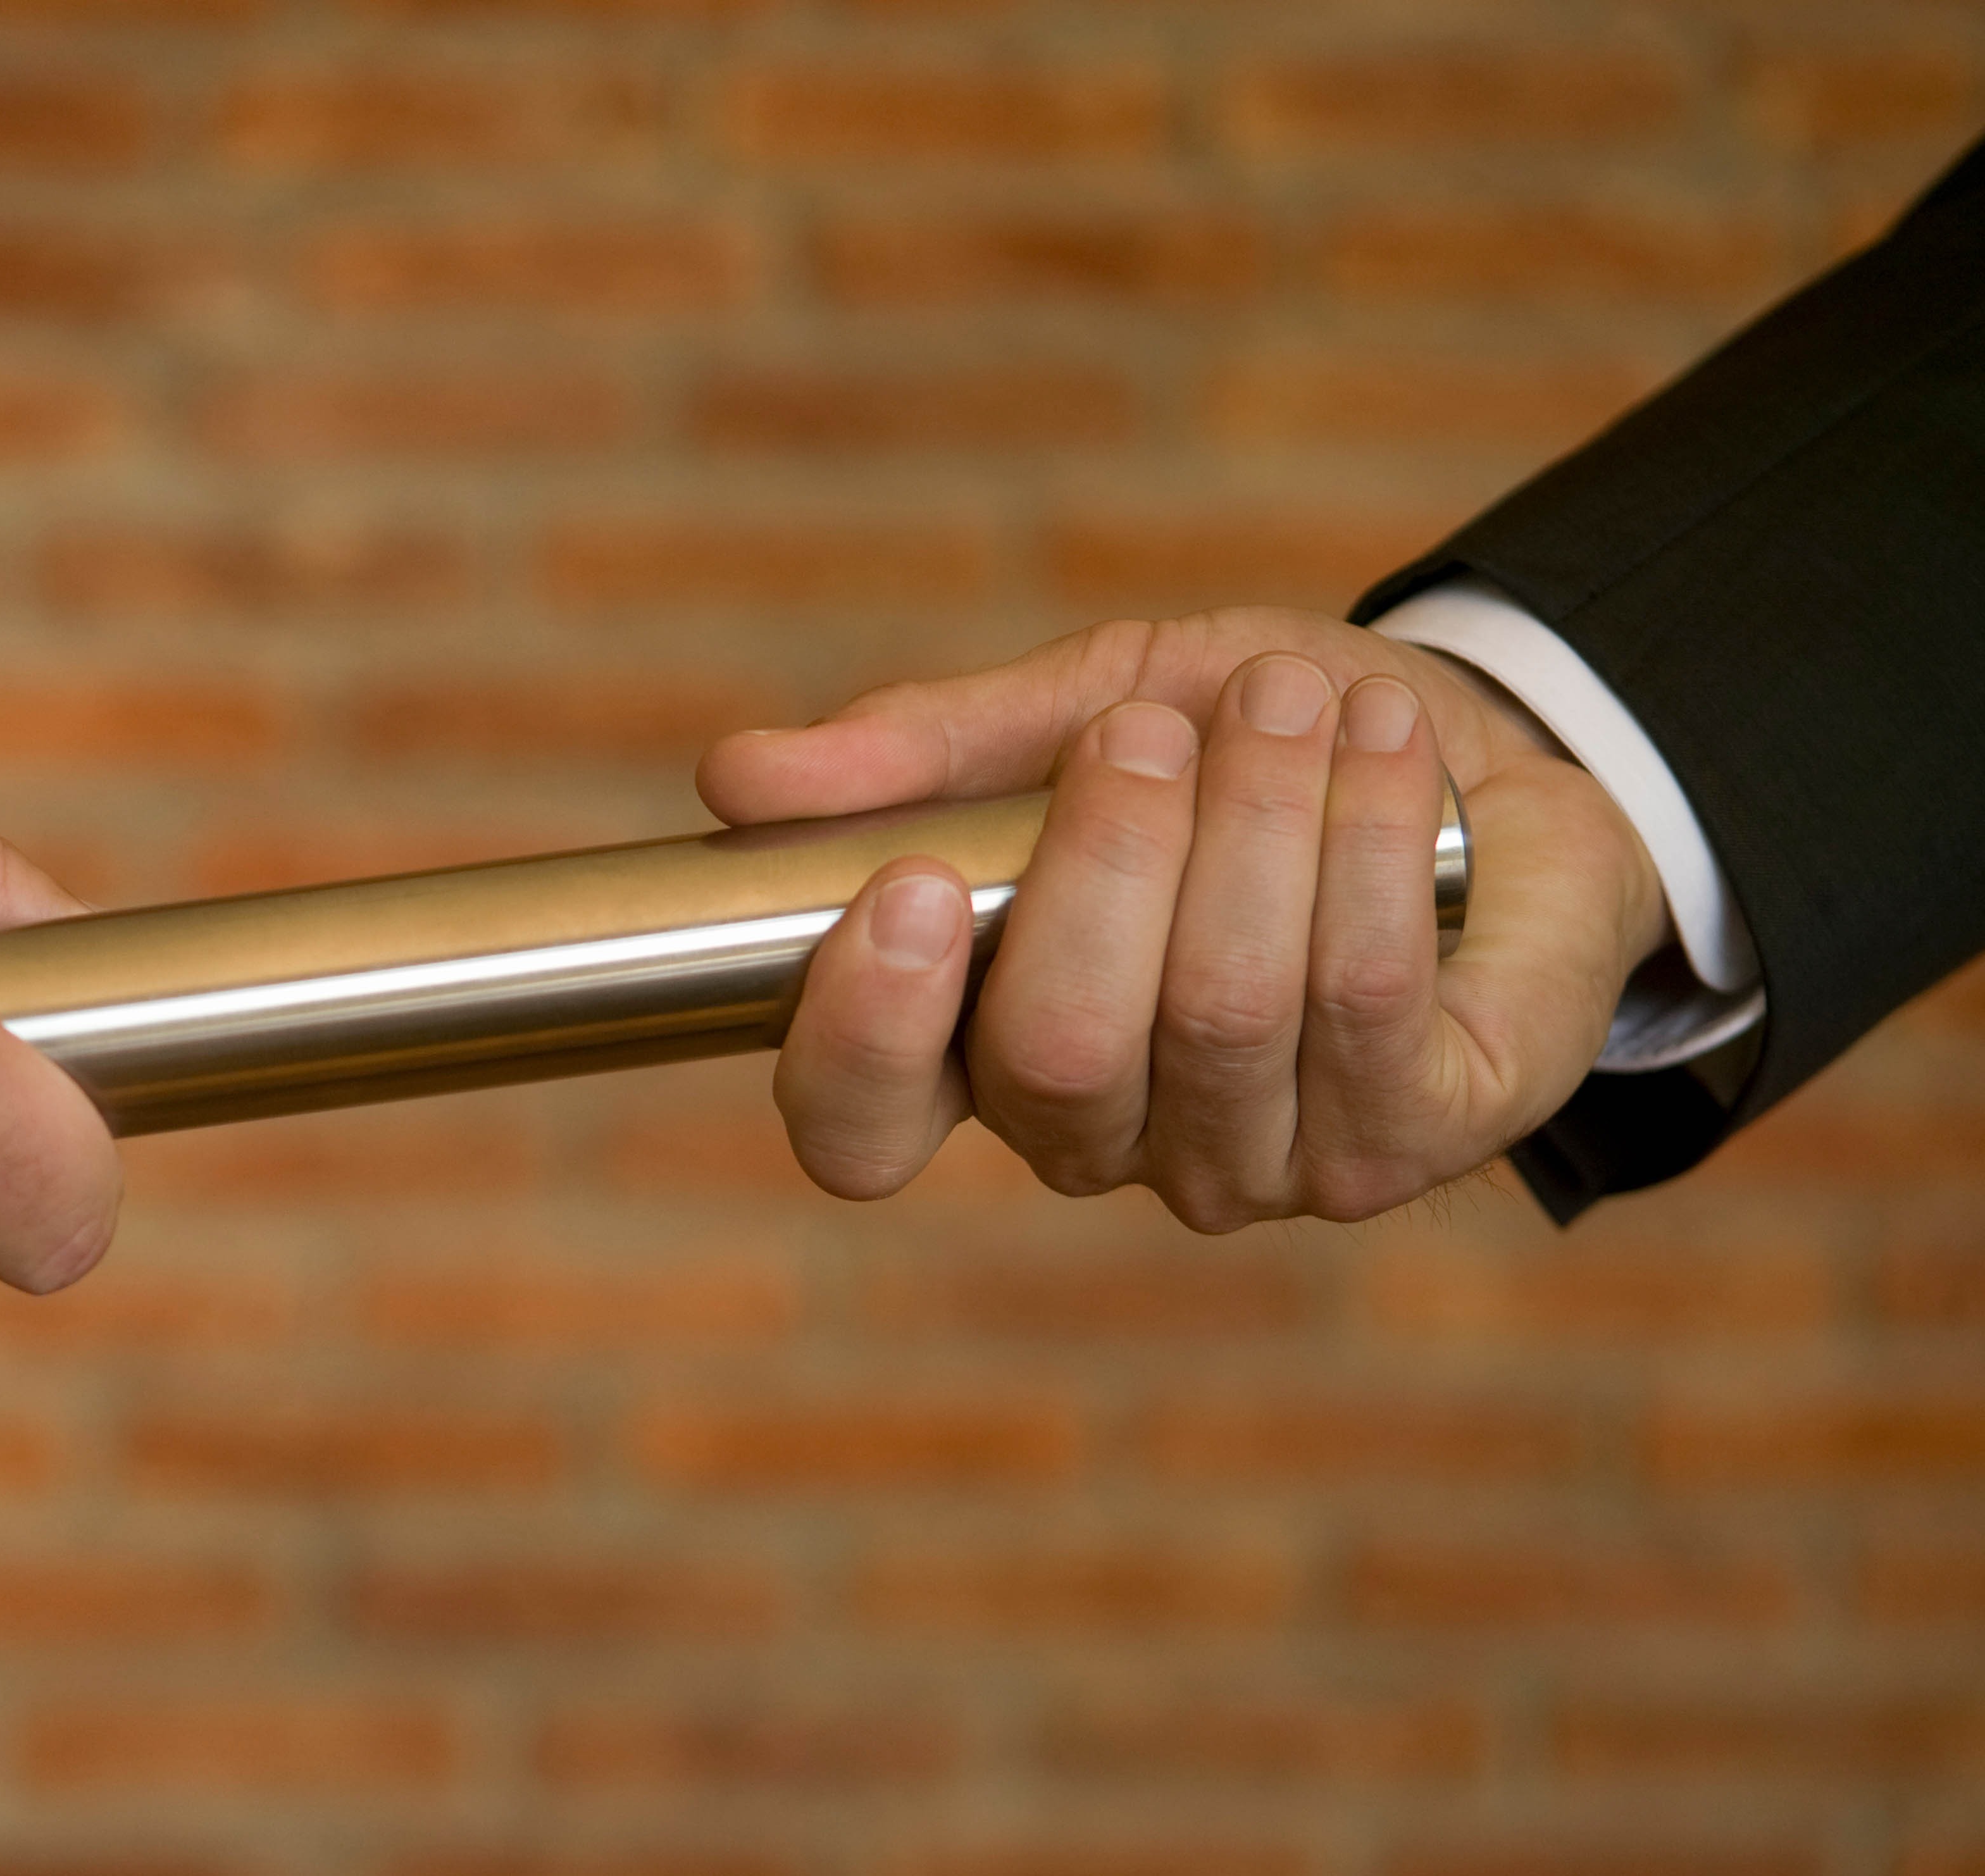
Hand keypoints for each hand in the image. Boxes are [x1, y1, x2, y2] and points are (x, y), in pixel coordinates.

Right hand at [697, 607, 1670, 1227]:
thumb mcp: (1083, 705)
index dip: (864, 1029)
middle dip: (1106, 866)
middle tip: (1146, 730)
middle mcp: (1099, 1137)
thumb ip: (927, 752)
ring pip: (1221, 1014)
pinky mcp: (1406, 1142)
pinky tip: (1383, 743)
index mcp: (976, 1051)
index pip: (857, 1128)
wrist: (1487, 766)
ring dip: (1259, 821)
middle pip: (1054, 1057)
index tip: (908, 880)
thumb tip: (735, 777)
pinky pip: (1366, 999)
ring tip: (1289, 697)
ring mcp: (1251, 1160)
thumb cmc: (1249, 751)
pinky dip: (1370, 840)